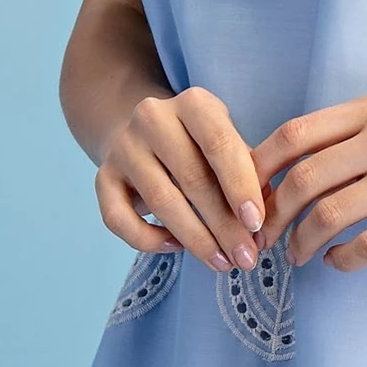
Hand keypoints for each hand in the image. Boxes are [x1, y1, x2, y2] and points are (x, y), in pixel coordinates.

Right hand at [94, 85, 266, 274]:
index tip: (256, 224)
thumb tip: (265, 220)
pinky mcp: (101, 176)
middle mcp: (152, 118)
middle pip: (192, 178)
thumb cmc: (201, 145)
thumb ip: (250, 173)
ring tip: (222, 263)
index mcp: (193, 103)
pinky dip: (148, 240)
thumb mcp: (229, 143)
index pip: (220, 144)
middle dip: (224, 225)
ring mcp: (123, 147)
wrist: (142, 133)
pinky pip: (119, 219)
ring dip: (195, 239)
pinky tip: (175, 248)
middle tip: (246, 257)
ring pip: (160, 201)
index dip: (240, 186)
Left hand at [251, 90, 366, 271]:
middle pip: (302, 179)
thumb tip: (296, 165)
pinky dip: (344, 260)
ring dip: (303, 243)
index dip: (257, 170)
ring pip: (329, 214)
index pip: (293, 135)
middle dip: (273, 217)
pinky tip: (341, 263)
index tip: (248, 197)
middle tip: (266, 239)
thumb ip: (356, 132)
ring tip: (300, 256)